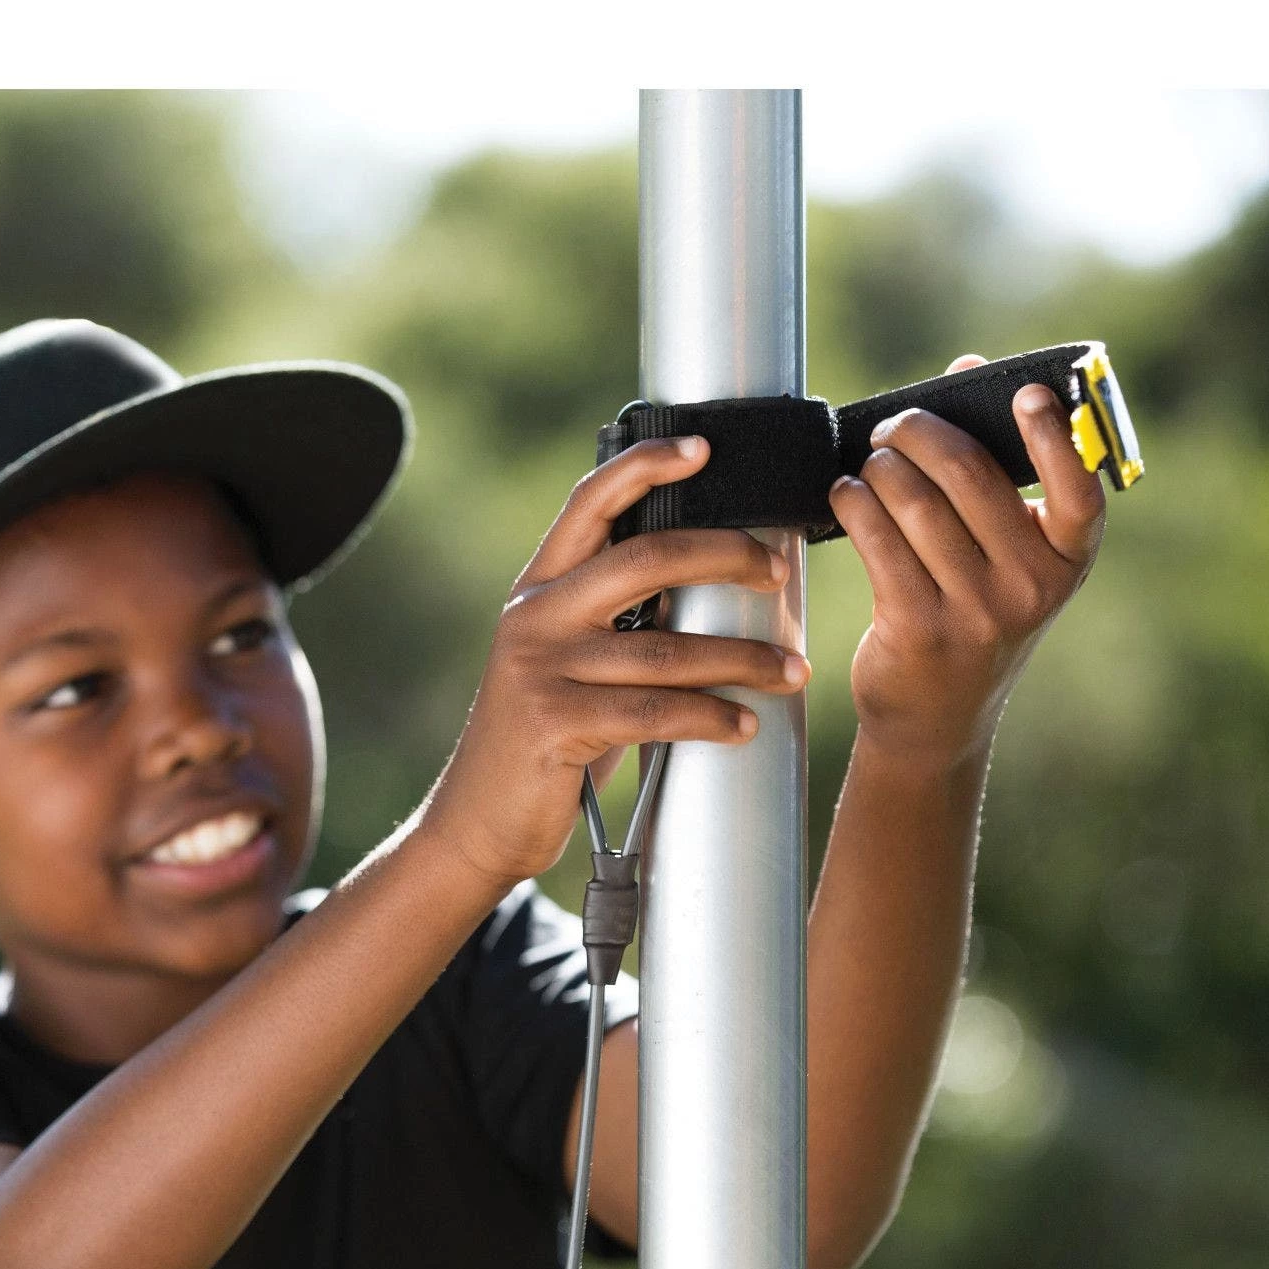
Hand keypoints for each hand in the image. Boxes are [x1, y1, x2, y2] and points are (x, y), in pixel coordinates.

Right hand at [420, 435, 810, 889]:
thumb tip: (709, 592)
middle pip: (645, 558)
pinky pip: (652, 712)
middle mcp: (534, 616)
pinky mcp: (553, 723)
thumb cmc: (544, 741)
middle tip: (777, 573)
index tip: (703, 447)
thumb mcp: (565, 664)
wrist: (478, 821)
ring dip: (742, 659)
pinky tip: (743, 726)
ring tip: (791, 672)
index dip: (645, 465)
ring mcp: (540, 668)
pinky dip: (710, 717)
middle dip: (725, 556)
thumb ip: (612, 622)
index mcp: (538, 589)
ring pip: (665, 649)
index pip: (590, 505)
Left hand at [828, 354, 1105, 772]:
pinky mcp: (918, 628)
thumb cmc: (973, 609)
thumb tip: (968, 366)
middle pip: (972, 480)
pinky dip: (856, 505)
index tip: (1028, 393)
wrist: (938, 715)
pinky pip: (878, 543)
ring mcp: (976, 611)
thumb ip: (996, 465)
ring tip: (867, 461)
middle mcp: (1030, 586)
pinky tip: (845, 494)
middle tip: (892, 426)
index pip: (1080, 491)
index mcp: (1067, 560)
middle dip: (921, 436)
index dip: (1055, 438)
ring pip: (916, 506)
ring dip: (880, 470)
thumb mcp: (1005, 553)